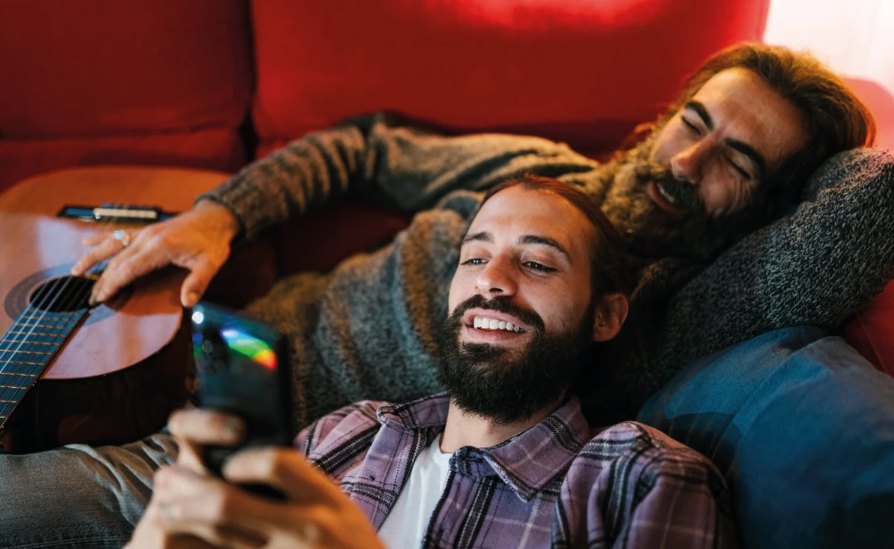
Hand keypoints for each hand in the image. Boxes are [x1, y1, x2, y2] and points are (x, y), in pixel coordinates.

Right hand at [71, 200, 239, 307]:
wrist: (215, 218)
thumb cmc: (213, 242)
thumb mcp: (210, 264)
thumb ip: (197, 283)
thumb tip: (187, 302)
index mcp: (160, 247)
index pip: (130, 268)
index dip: (114, 283)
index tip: (102, 297)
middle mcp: (148, 238)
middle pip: (118, 260)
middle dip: (102, 279)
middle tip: (90, 297)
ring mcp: (145, 232)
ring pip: (113, 245)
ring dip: (94, 258)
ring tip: (76, 271)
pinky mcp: (146, 230)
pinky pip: (120, 234)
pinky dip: (102, 238)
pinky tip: (86, 241)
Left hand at [128, 409, 385, 548]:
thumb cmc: (352, 547)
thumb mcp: (342, 509)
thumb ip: (302, 487)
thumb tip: (247, 459)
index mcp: (326, 501)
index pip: (275, 463)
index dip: (242, 460)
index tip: (227, 462)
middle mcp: (305, 530)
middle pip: (227, 504)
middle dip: (188, 489)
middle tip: (167, 479)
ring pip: (215, 537)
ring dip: (181, 520)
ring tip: (166, 510)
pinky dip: (195, 547)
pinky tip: (184, 540)